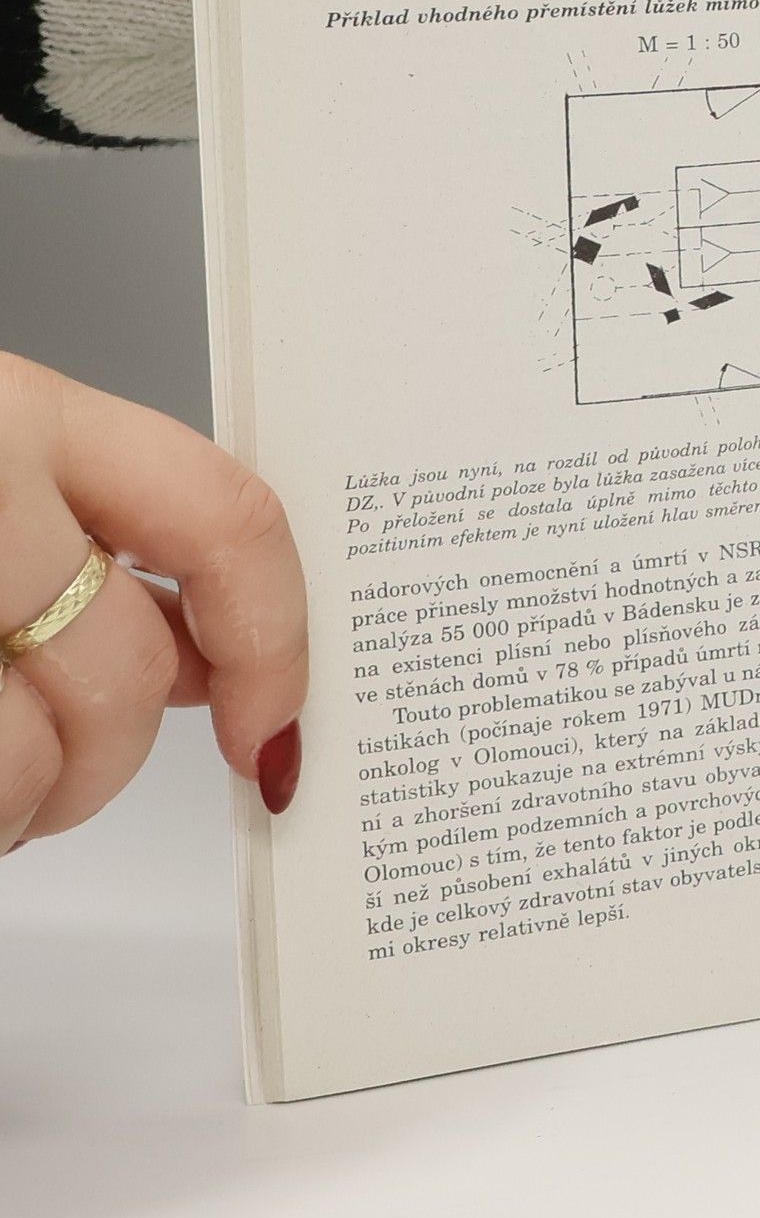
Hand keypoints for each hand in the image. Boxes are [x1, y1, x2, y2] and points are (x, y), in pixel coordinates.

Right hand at [0, 353, 305, 852]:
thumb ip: (105, 548)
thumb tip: (205, 660)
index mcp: (25, 418)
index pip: (228, 519)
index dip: (275, 645)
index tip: (275, 736)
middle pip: (129, 672)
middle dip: (111, 757)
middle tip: (64, 780)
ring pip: (30, 751)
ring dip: (20, 800)